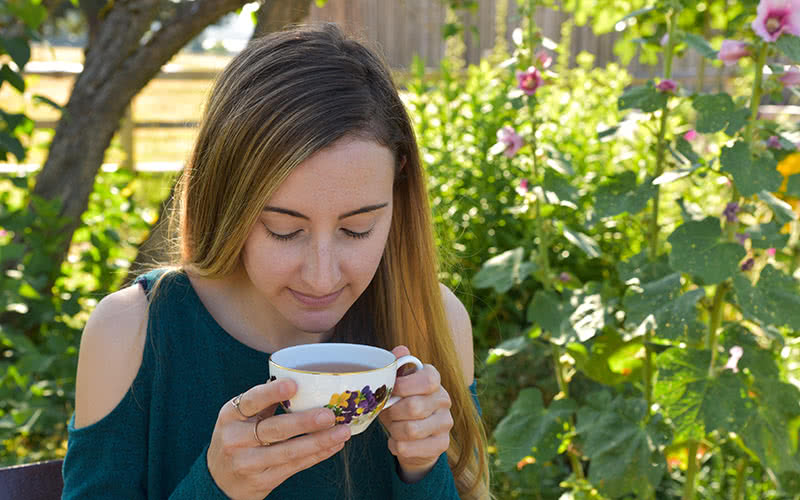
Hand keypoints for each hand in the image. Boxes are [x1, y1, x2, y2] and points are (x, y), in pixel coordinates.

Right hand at [207, 379, 351, 499]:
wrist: (219, 482)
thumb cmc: (237, 439)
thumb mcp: (239, 418)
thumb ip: (264, 402)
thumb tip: (302, 380)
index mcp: (231, 415)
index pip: (251, 401)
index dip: (272, 393)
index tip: (293, 385)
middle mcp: (236, 439)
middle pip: (274, 429)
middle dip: (304, 422)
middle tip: (329, 415)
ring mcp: (248, 462)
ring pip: (288, 451)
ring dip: (319, 441)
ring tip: (342, 432)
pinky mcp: (262, 480)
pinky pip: (295, 466)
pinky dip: (317, 455)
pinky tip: (334, 445)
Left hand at [378, 345, 453, 482]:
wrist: (412, 436)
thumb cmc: (401, 403)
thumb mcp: (396, 384)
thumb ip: (396, 366)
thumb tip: (401, 350)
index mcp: (434, 379)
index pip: (427, 380)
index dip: (403, 386)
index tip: (390, 391)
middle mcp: (444, 399)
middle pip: (414, 407)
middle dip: (393, 412)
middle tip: (387, 412)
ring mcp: (446, 423)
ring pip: (411, 430)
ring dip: (394, 430)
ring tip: (393, 427)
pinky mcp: (442, 444)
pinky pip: (409, 448)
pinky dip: (396, 445)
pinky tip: (397, 441)